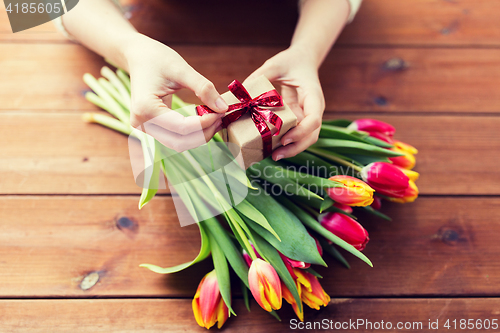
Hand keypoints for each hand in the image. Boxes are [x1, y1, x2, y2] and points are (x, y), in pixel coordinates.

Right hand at [123, 34, 227, 151]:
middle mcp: (141, 123)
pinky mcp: (151, 128)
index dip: (205, 123)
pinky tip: (205, 121)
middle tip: (221, 117)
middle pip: (180, 142)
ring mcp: (144, 128)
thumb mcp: (182, 69)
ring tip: (215, 119)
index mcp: (145, 109)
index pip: (182, 127)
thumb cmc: (157, 59)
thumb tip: (223, 108)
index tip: (222, 111)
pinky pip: (175, 138)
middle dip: (204, 133)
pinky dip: (192, 134)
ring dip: (199, 136)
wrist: (139, 57)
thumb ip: (203, 88)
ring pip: (178, 144)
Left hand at [245, 47, 324, 160]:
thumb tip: (242, 91)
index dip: (300, 132)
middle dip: (295, 148)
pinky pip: (295, 134)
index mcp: (313, 95)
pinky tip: (271, 148)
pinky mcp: (299, 119)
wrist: (302, 60)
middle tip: (275, 155)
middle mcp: (313, 109)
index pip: (313, 119)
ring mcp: (307, 116)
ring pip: (305, 139)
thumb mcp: (276, 64)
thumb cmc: (290, 61)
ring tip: (273, 156)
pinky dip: (285, 143)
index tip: (284, 138)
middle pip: (312, 135)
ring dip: (291, 149)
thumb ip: (261, 75)